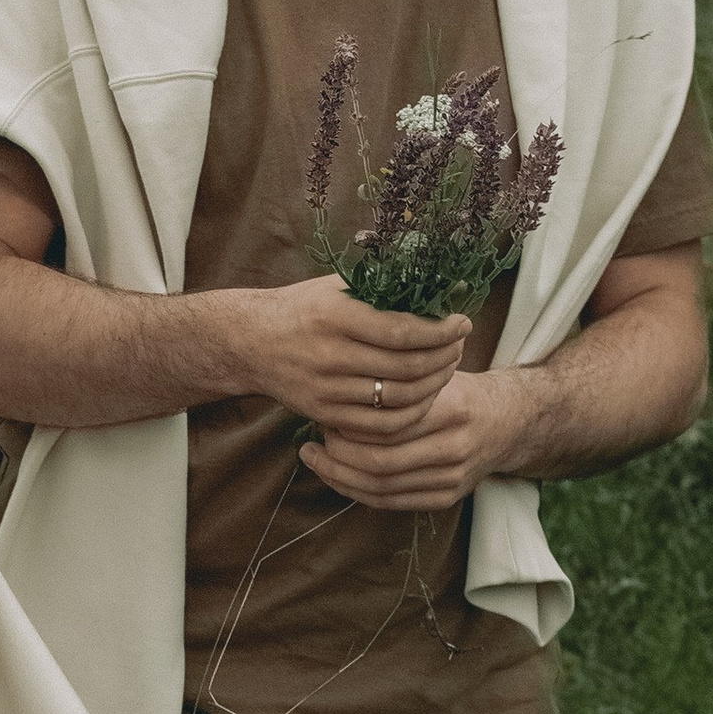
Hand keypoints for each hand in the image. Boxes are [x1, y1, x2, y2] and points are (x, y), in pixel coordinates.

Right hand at [229, 272, 468, 428]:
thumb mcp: (337, 287)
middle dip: (445, 356)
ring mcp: (327, 389)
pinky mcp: (325, 414)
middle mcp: (330, 354)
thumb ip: (385, 289)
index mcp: (335, 315)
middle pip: (406, 367)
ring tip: (446, 367)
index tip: (462, 323)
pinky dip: (411, 414)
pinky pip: (380, 426)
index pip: (402, 331)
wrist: (251, 342)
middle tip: (459, 345)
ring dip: (434, 385)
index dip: (440, 331)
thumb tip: (447, 288)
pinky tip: (424, 398)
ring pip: (398, 399)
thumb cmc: (303, 308)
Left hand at [302, 367, 523, 510]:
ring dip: (341, 477)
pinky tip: (338, 477)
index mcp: (452, 409)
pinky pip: (391, 503)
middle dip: (338, 456)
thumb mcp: (435, 372)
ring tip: (317, 459)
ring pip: (381, 488)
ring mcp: (453, 477)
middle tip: (312, 442)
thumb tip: (337, 382)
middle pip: (380, 462)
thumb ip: (397, 379)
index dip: (348, 425)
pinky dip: (358, 492)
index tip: (324, 414)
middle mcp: (455, 447)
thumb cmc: (458, 390)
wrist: (507, 421)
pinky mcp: (447, 497)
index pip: (386, 426)